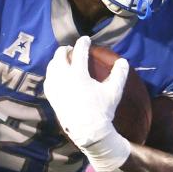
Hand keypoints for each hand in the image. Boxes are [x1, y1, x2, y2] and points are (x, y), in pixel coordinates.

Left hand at [44, 36, 130, 171]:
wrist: (88, 132)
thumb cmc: (102, 111)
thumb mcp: (114, 92)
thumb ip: (119, 75)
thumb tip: (123, 61)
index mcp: (78, 75)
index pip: (79, 52)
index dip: (83, 43)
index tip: (86, 39)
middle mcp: (63, 78)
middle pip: (60, 56)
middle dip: (66, 49)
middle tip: (72, 49)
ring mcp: (55, 87)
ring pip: (52, 66)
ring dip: (57, 59)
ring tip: (63, 59)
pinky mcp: (51, 96)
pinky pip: (49, 79)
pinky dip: (53, 72)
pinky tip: (57, 74)